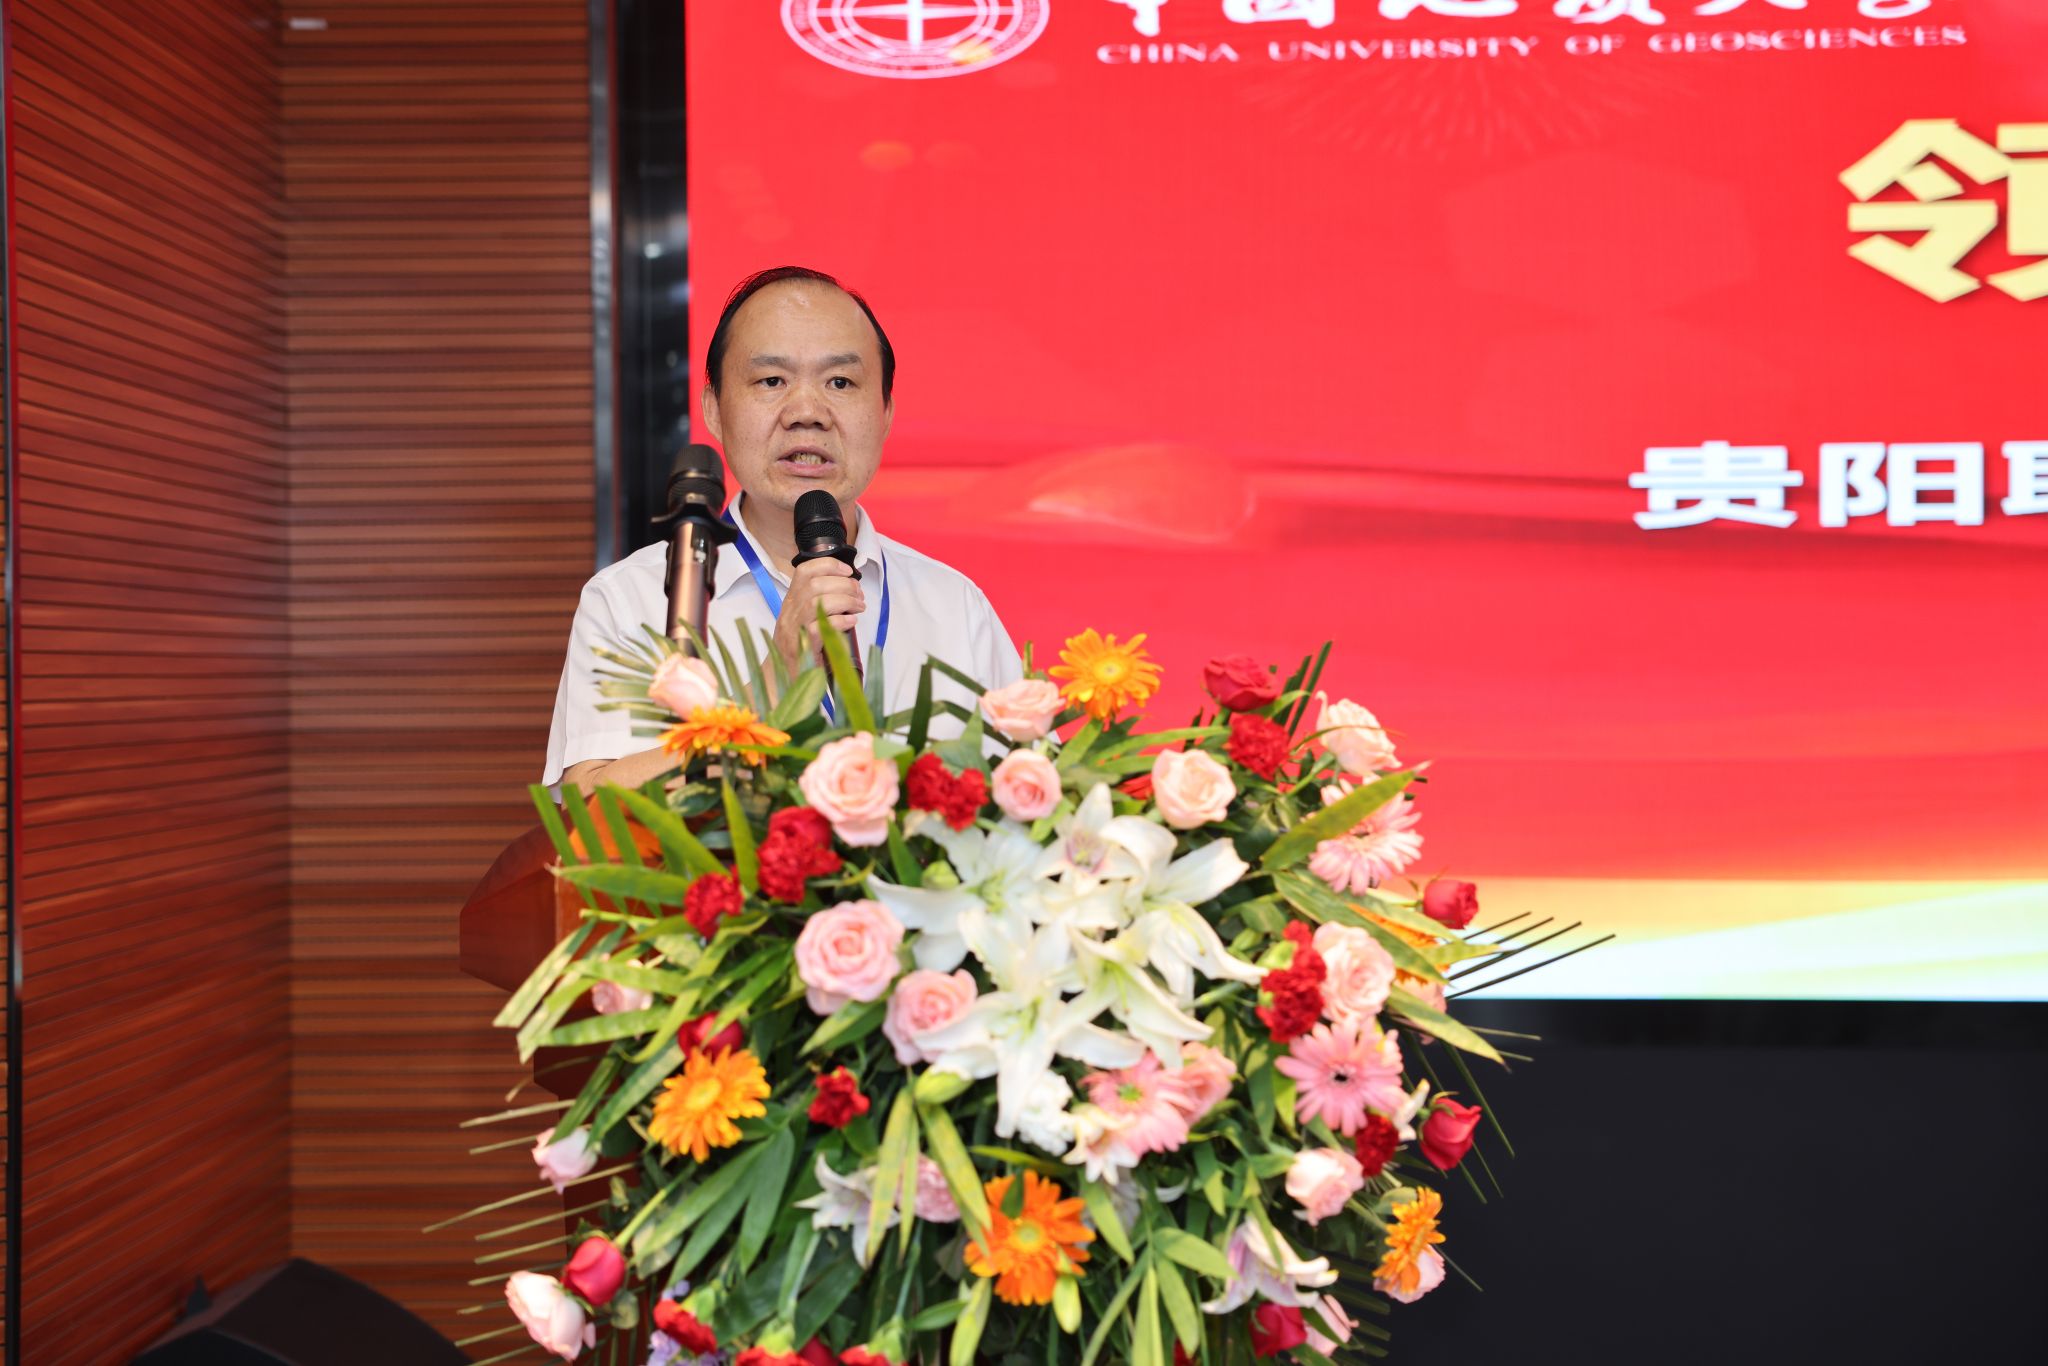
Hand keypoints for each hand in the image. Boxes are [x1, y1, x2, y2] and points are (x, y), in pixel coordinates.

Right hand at [773, 556, 863, 678]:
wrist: (781, 679)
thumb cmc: (798, 649)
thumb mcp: (804, 620)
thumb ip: (820, 603)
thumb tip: (850, 590)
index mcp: (791, 602)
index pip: (804, 572)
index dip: (828, 565)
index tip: (848, 571)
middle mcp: (790, 612)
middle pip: (815, 585)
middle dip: (843, 584)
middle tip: (859, 595)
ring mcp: (794, 629)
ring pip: (818, 602)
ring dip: (845, 601)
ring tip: (859, 607)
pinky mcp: (802, 647)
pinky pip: (820, 628)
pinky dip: (840, 621)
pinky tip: (851, 622)